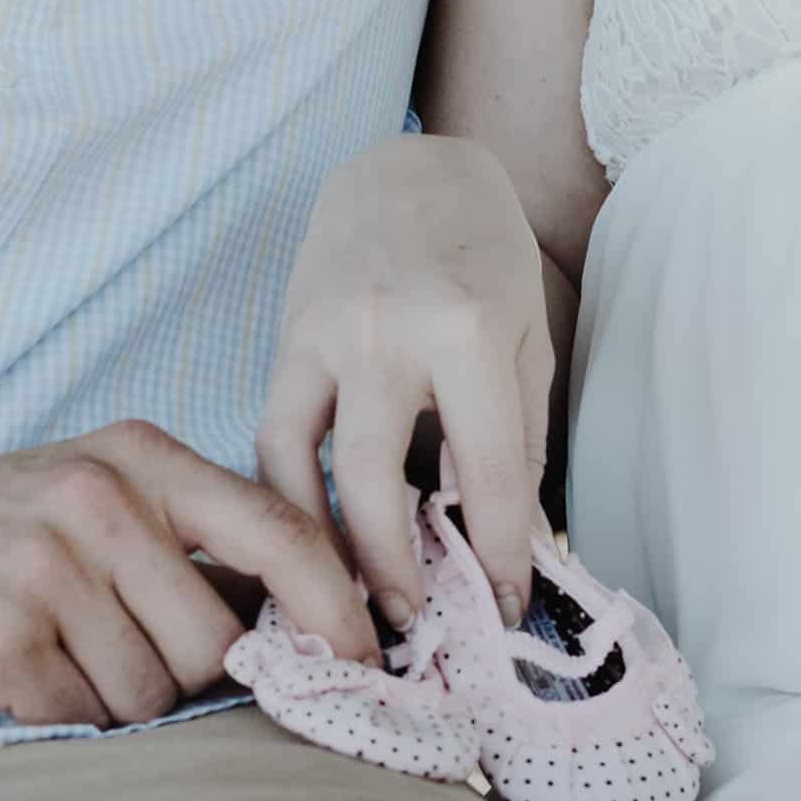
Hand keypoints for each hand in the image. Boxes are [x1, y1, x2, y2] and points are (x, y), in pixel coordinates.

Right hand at [0, 420, 376, 725]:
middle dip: (181, 675)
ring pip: (149, 693)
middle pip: (216, 642)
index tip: (363, 656)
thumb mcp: (84, 490)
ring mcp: (45, 569)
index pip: (281, 531)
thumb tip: (299, 616)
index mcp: (137, 458)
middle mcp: (100, 502)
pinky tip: (7, 670)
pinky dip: (53, 712)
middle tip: (109, 651)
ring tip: (47, 651)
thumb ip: (182, 535)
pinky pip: (79, 716)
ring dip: (110, 698)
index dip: (336, 606)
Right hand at [258, 134, 554, 631]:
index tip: (507, 611)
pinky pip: (272, 435)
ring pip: (305, 468)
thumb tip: (506, 543)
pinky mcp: (285, 338)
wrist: (409, 172)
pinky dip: (288, 496)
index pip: (488, 475)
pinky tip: (309, 538)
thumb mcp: (527, 340)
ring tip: (349, 603)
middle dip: (399, 573)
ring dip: (326, 548)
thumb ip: (516, 439)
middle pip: (382, 486)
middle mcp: (388, 333)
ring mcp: (325, 335)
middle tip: (415, 628)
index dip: (502, 554)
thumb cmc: (485, 258)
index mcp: (468, 331)